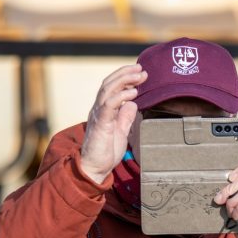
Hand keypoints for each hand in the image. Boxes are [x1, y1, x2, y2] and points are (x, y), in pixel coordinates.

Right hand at [80, 64, 147, 182]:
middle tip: (142, 69)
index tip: (140, 73)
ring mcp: (97, 115)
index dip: (125, 77)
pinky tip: (133, 92)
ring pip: (107, 89)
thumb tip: (133, 103)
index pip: (111, 87)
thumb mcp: (121, 131)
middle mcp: (98, 109)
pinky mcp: (100, 124)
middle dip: (125, 73)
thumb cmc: (106, 152)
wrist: (95, 168)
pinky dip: (121, 96)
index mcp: (103, 110)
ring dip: (124, 80)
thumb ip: (125, 117)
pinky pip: (108, 105)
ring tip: (139, 76)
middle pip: (109, 83)